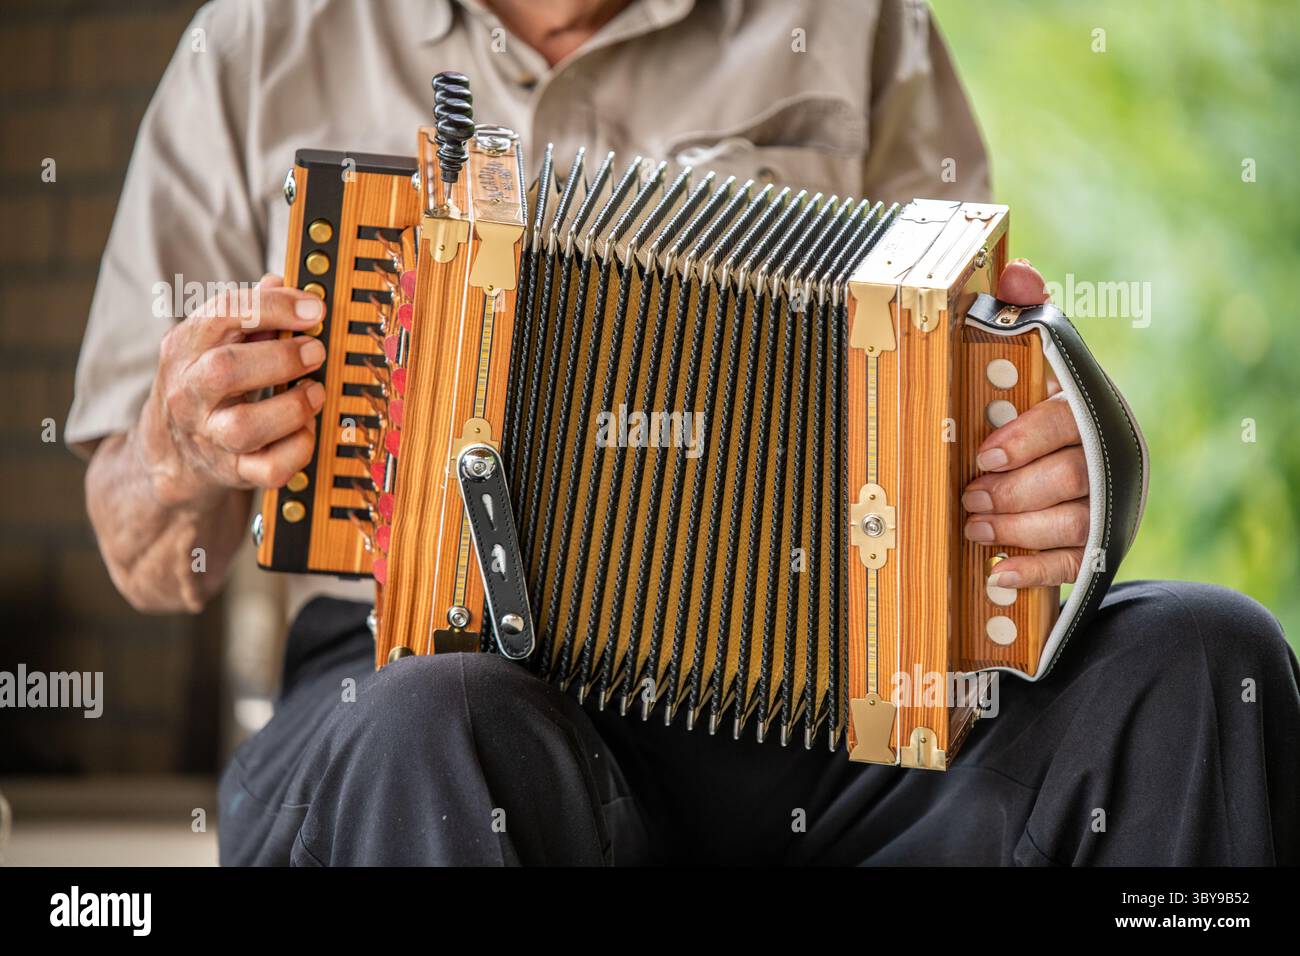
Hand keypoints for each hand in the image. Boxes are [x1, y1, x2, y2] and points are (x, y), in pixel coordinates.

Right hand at [136, 274, 328, 508]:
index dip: (274, 307)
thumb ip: (247, 311)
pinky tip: (306, 429)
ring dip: (292, 407)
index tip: (314, 309)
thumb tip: (279, 281)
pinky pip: (269, 468)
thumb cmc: (205, 385)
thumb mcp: (211, 341)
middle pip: (226, 371)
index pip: (222, 314)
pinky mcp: (231, 472)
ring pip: (244, 427)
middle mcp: (189, 392)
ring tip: (315, 391)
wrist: (170, 452)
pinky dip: (298, 448)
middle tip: (316, 351)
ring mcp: (208, 435)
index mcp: (185, 348)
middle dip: (282, 358)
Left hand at [961, 259, 1087, 588]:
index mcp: (1090, 409)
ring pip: (1072, 521)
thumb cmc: (1047, 411)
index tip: (984, 454)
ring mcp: (1106, 504)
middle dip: (1014, 490)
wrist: (1087, 469)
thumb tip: (1017, 272)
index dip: (1025, 439)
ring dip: (1018, 528)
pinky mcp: (1099, 547)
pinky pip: (1074, 564)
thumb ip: (1027, 315)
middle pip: (1070, 477)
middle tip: (969, 495)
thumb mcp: (1038, 362)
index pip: (1067, 422)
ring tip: (975, 526)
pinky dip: (1036, 569)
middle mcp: (1107, 457)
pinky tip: (1000, 572)